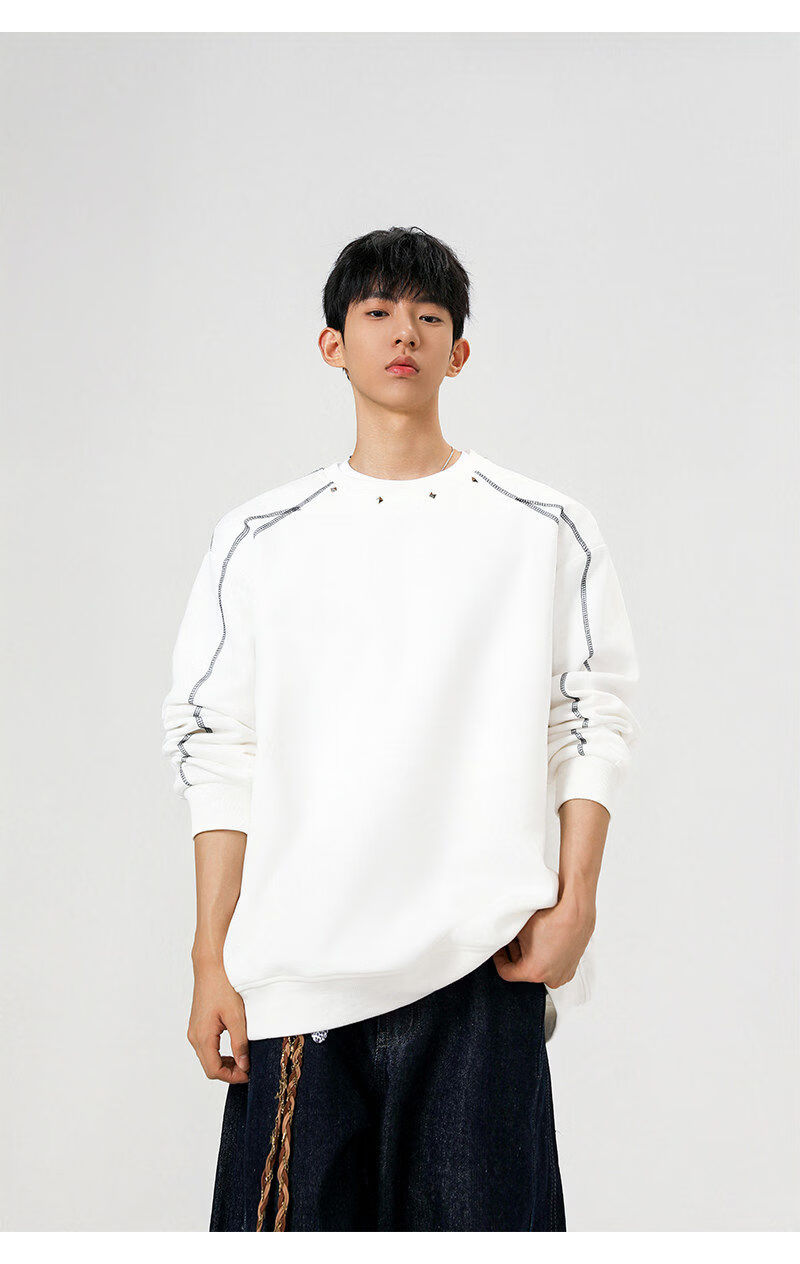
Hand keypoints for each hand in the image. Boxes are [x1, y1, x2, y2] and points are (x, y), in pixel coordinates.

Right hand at [187, 959, 249, 1083]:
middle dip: (229, 1072)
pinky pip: (206, 1047)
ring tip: (243, 1060)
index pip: (214, 1070)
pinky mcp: (197, 1025)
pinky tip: (233, 1049)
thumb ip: (240, 1043)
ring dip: (224, 1064)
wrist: (211, 966)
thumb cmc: (223, 986)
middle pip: (209, 1067)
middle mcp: (194, 1036)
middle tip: (248, 1069)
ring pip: (207, 1058)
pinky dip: (219, 1054)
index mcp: (203, 1037)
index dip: (232, 1077)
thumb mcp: (236, 1016)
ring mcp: (194, 1030)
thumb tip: (243, 1065)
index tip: (248, 1074)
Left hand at [492, 892, 595, 987]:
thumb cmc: (552, 919)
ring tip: (530, 938)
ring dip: (532, 956)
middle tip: (513, 940)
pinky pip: (554, 966)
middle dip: (517, 955)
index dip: (499, 959)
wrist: (576, 912)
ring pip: (539, 968)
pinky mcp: (572, 968)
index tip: (498, 950)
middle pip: (524, 971)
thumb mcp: (519, 930)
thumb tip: (502, 940)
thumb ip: (507, 940)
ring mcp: (563, 974)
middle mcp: (550, 978)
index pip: (507, 972)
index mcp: (534, 972)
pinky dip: (547, 957)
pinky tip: (544, 942)